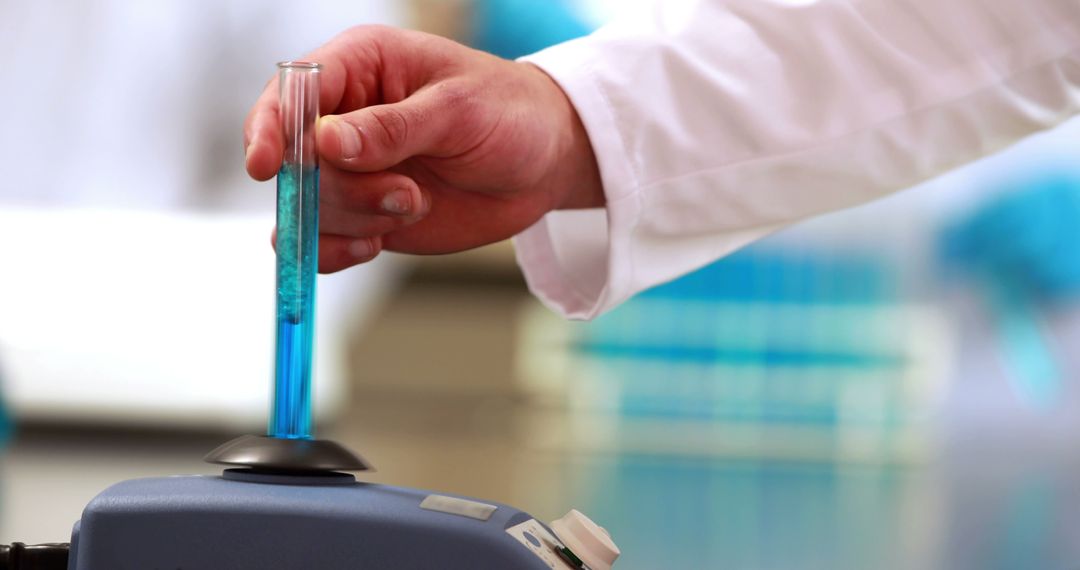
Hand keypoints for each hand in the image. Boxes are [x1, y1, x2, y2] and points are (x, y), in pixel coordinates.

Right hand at [244, 25, 602, 272]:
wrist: (544, 165)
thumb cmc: (509, 113)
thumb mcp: (459, 111)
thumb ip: (392, 128)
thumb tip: (325, 142)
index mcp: (361, 66)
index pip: (291, 94)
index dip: (270, 129)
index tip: (268, 168)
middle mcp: (345, 118)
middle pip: (296, 162)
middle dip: (342, 189)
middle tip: (407, 194)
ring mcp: (353, 170)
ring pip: (310, 206)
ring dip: (355, 218)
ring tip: (415, 206)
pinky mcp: (365, 213)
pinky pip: (322, 241)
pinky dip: (337, 251)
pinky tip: (375, 244)